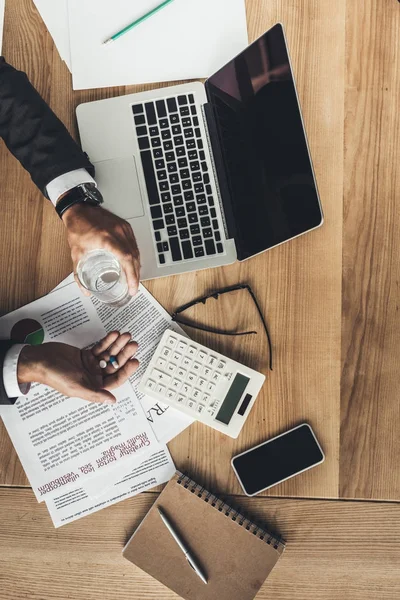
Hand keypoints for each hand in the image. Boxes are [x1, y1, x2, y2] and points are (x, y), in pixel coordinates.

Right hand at [17, 331, 138, 403]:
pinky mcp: (86, 354)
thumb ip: (95, 393)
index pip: (115, 380)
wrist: (40, 360)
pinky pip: (101, 347)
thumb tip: (112, 401)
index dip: (126, 371)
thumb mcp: (76, 386)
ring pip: (109, 354)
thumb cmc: (55, 376)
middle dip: (124, 354)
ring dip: (118, 345)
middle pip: (115, 365)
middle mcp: (94, 376)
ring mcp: (91, 365)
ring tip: (125, 336)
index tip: (135, 361)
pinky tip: (114, 334)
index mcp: (94, 387)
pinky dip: (108, 341)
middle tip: (132, 344)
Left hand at [62, 203, 140, 296]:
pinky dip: (135, 256)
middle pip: (134, 257)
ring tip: (134, 278)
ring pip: (136, 251)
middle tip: (133, 288)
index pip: (126, 258)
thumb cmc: (77, 228)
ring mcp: (123, 228)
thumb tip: (85, 291)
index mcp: (106, 238)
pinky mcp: (125, 226)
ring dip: (137, 266)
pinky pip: (134, 243)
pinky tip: (133, 264)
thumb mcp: (76, 253)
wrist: (79, 209)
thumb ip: (79, 275)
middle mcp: (118, 232)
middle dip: (136, 275)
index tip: (132, 287)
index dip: (132, 275)